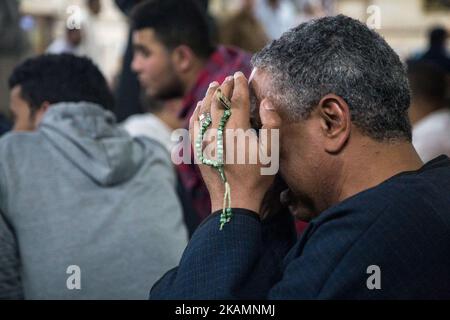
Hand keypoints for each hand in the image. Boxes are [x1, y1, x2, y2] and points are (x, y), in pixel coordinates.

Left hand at [189, 72, 279, 214]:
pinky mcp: (198, 150)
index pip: (236, 100)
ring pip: (203, 111)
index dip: (239, 85)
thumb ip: (271, 125)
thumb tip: (266, 102)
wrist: (233, 201)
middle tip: (229, 78)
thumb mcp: (271, 152)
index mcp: (235, 130)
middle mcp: (216, 131)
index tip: (240, 74)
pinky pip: (193, 126)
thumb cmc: (256, 178)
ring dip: (209, 96)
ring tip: (214, 86)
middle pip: (218, 102)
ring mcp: (204, 141)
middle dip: (224, 87)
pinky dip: (197, 113)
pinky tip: (199, 108)